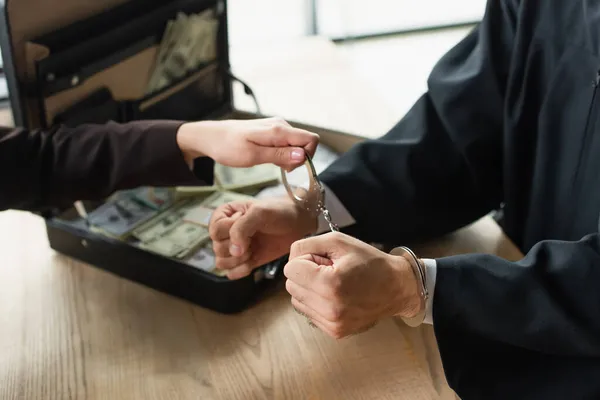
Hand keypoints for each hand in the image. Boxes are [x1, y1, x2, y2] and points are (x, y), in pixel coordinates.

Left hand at [176, 117, 318, 169]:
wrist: (211, 137)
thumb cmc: (227, 147)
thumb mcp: (253, 156)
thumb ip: (279, 155)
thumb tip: (302, 156)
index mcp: (278, 130)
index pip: (311, 139)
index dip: (307, 156)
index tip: (289, 167)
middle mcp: (281, 125)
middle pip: (305, 143)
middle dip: (296, 159)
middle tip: (276, 166)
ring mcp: (276, 127)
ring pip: (296, 144)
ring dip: (288, 158)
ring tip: (266, 160)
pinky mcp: (272, 131)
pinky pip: (287, 143)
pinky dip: (281, 154)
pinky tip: (266, 157)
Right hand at [208, 197, 317, 278]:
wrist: (297, 223)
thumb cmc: (278, 212)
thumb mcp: (259, 212)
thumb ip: (242, 228)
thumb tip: (234, 251)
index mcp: (224, 215)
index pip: (215, 230)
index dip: (230, 231)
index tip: (248, 224)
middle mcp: (225, 232)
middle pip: (217, 248)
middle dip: (236, 247)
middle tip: (254, 238)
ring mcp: (234, 248)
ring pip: (221, 262)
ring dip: (238, 260)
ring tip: (253, 249)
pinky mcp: (244, 261)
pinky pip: (231, 273)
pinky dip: (241, 270)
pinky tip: (252, 262)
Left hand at [284, 232, 421, 338]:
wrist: (396, 288)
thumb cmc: (370, 262)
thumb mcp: (338, 241)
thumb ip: (306, 245)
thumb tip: (289, 258)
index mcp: (330, 284)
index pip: (290, 269)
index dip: (306, 259)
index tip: (324, 260)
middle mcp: (329, 308)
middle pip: (290, 285)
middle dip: (305, 274)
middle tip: (329, 270)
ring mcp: (332, 323)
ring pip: (296, 300)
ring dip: (309, 289)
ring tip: (332, 283)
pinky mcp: (334, 332)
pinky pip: (309, 312)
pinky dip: (317, 302)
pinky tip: (335, 296)